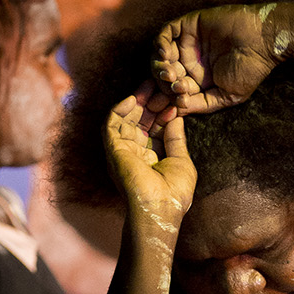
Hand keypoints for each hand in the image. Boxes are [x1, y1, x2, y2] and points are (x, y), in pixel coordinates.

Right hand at [103, 94, 196, 221]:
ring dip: (137, 101)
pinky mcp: (113, 150)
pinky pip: (111, 123)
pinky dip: (120, 109)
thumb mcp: (181, 160)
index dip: (165, 111)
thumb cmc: (175, 193)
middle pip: (140, 120)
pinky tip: (133, 98)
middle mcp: (134, 152)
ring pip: (126, 118)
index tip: (177, 98)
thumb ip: (176, 138)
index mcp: (151, 156)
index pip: (155, 127)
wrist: (160, 210)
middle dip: (151, 101)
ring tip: (150, 85)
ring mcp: (122, 151)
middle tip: (161, 83)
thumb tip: (176, 116)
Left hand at [151, 5, 275, 113]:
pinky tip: (164, 53)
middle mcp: (190, 62)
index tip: (177, 101)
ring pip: (161, 56)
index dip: (171, 97)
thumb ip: (202, 104)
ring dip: (159, 65)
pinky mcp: (188, 26)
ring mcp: (188, 43)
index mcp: (198, 80)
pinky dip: (160, 44)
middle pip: (164, 74)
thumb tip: (177, 110)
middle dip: (163, 82)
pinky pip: (165, 33)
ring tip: (168, 71)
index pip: (174, 90)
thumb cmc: (250, 70)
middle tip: (171, 83)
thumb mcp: (228, 96)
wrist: (261, 41)